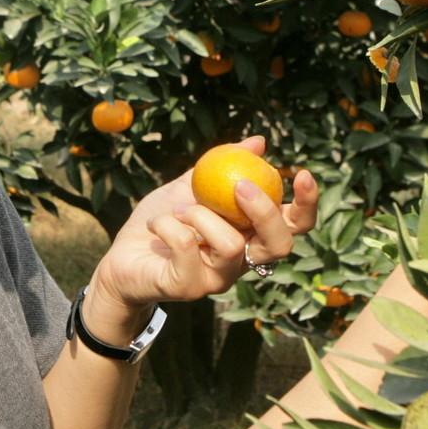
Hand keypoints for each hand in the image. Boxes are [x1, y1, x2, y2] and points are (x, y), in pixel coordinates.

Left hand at [87, 136, 318, 322]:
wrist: (120, 259)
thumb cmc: (160, 224)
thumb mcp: (190, 188)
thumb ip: (222, 167)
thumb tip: (259, 141)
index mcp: (249, 236)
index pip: (294, 227)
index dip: (307, 204)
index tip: (304, 173)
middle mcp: (241, 262)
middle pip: (279, 245)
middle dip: (265, 211)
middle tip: (239, 186)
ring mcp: (217, 280)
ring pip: (230, 245)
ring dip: (200, 216)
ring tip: (177, 210)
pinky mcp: (188, 287)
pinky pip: (186, 247)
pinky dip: (168, 224)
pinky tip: (156, 224)